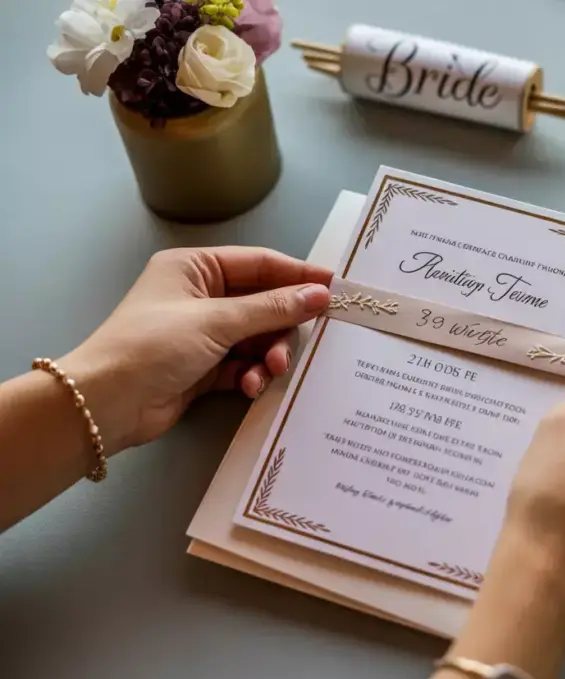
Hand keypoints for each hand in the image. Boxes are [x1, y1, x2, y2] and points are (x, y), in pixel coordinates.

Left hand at [59, 246, 331, 454]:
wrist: (105, 403)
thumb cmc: (154, 345)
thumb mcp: (217, 321)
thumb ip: (272, 308)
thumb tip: (320, 295)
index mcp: (195, 268)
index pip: (259, 264)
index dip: (298, 277)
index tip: (335, 290)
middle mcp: (200, 296)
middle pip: (262, 305)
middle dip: (280, 329)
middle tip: (294, 348)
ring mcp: (201, 333)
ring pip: (256, 339)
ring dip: (267, 356)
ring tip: (269, 372)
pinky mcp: (202, 367)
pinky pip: (242, 365)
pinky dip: (251, 375)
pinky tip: (251, 387)